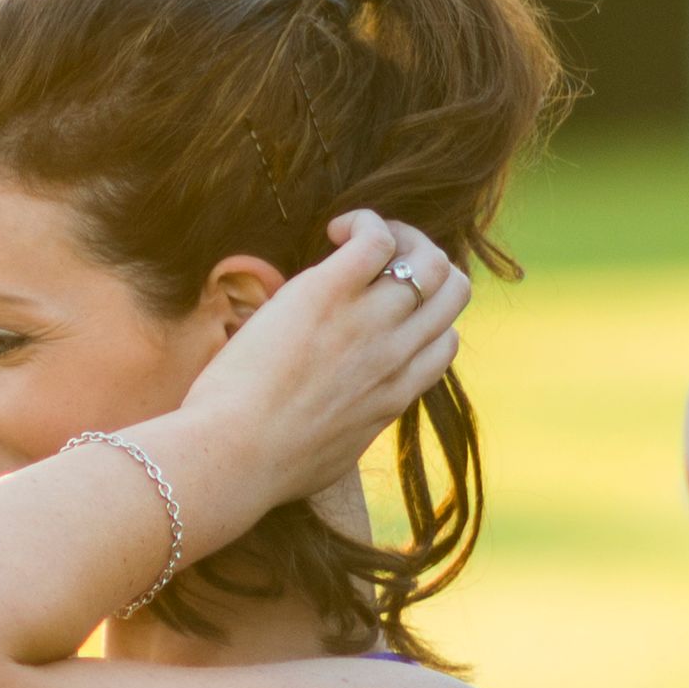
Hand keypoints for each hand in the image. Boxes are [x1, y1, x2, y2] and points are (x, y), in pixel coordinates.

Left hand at [154, 213, 475, 529]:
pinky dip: (364, 222)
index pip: (444, 339)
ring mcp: (369, 323)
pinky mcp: (329, 294)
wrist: (235, 457)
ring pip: (428, 259)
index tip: (380, 307)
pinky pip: (376, 237)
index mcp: (396, 394)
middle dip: (423, 263)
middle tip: (375, 262)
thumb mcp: (330, 454)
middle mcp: (394, 355)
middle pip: (453, 289)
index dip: (423, 315)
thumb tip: (332, 423)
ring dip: (398, 236)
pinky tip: (333, 231)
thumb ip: (347, 428)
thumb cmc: (265, 465)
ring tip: (351, 241)